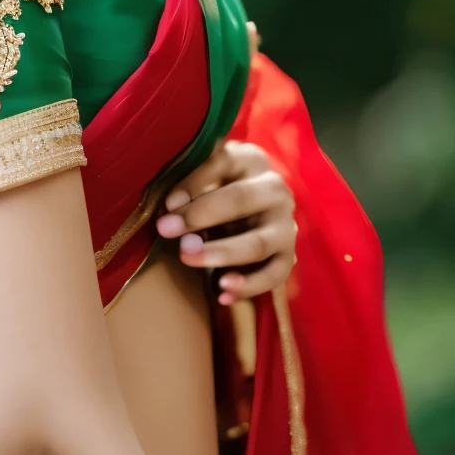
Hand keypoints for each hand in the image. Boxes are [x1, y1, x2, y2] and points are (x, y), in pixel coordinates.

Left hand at [155, 141, 295, 305]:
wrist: (255, 212)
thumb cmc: (217, 190)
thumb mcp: (205, 177)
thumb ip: (188, 184)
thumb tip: (169, 207)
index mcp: (250, 160)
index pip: (221, 163)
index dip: (193, 182)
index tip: (166, 203)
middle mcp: (274, 189)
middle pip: (240, 199)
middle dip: (200, 215)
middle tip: (165, 230)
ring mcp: (285, 225)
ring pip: (257, 243)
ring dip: (222, 253)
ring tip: (188, 258)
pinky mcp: (288, 256)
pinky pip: (273, 276)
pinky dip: (248, 287)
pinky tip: (221, 294)